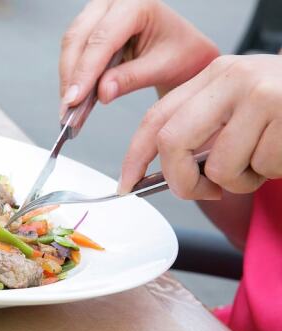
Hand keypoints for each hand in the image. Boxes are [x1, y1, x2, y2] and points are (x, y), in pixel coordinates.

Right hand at [59, 0, 217, 114]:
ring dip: (68, 77)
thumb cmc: (183, 53)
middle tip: (68, 108)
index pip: (102, 39)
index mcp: (137, 3)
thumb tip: (101, 93)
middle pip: (79, 37)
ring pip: (71, 43)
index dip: (86, 71)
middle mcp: (114, 2)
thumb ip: (131, 78)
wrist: (186, 50)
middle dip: (71, 76)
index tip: (75, 99)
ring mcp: (100, 13)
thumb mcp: (163, 67)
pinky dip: (73, 75)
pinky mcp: (92, 27)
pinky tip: (74, 96)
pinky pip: (74, 50)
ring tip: (69, 108)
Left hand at [118, 55, 281, 199]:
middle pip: (173, 140)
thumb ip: (204, 130)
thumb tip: (164, 172)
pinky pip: (261, 169)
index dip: (136, 155)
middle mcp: (233, 79)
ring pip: (222, 166)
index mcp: (214, 75)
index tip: (128, 183)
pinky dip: (270, 174)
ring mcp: (261, 95)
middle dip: (181, 179)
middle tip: (200, 190)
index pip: (156, 116)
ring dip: (240, 181)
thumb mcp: (241, 108)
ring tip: (262, 162)